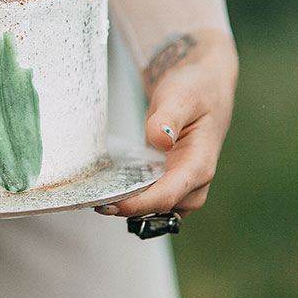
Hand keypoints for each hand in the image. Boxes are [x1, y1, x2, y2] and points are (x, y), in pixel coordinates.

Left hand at [96, 28, 237, 217]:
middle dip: (129, 209)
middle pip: (160, 208)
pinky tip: (109, 187)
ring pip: (156, 208)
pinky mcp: (170, 178)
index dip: (139, 205)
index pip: (168, 196)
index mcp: (200, 165)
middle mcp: (194, 181)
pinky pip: (151, 196)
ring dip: (129, 205)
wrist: (202, 88)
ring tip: (97, 196)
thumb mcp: (181, 96)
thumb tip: (159, 140)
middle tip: (94, 200)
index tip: (111, 204)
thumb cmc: (195, 90)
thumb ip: (169, 117)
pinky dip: (133, 195)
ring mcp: (182, 183)